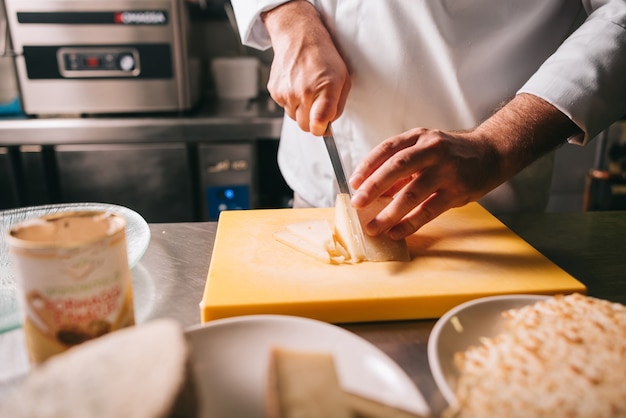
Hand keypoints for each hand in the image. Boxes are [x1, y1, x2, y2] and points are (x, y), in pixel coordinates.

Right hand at [262, 1, 350, 135]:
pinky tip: (296, 86)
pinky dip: (291, 101)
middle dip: (312, 121)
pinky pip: (285, 107)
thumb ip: (337, 106)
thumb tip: (327, 126)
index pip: (318, 124)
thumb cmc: (323, 57)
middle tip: (317, 104)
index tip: (324, 127)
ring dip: (301, 110)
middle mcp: (303, 92)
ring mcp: (286, 92)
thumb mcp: (343, 79)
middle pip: (305, 126)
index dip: (322, 129)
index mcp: (325, 88)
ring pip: (294, 118)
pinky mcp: (275, 91)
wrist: (298, 37)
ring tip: (307, 90)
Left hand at [349, 128, 500, 239]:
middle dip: (373, 187)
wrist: (491, 152)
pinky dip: (410, 224)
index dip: (368, 166)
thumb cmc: (451, 153)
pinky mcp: (457, 191)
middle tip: (357, 203)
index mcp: (419, 137)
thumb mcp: (425, 149)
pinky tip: (395, 232)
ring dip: (389, 212)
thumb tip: (373, 190)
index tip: (353, 183)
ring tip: (373, 226)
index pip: (387, 149)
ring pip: (412, 193)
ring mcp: (446, 170)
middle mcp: (432, 150)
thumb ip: (402, 167)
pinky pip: (429, 211)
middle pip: (397, 167)